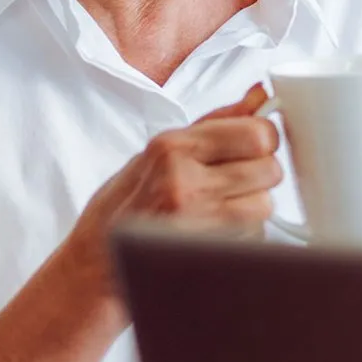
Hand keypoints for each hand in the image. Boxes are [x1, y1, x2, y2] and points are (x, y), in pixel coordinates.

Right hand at [58, 84, 283, 304]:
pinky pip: (252, 236)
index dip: (264, 141)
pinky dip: (243, 236)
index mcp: (172, 146)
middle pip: (269, 169)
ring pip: (264, 205)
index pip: (256, 133)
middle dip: (260, 176)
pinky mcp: (201, 252)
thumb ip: (216, 123)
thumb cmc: (123, 207)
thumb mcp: (159, 153)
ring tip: (219, 211)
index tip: (254, 148)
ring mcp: (191, 218)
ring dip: (252, 209)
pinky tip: (213, 234)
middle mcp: (182, 179)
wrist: (92, 266)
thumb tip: (260, 95)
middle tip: (236, 183)